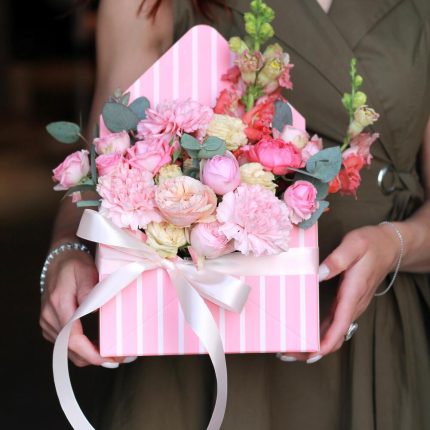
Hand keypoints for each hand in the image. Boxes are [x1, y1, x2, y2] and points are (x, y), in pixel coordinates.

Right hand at [39, 249, 120, 366]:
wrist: (58, 259)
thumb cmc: (74, 264)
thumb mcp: (85, 271)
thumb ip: (90, 290)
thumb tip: (97, 310)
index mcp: (59, 305)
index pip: (72, 339)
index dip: (92, 354)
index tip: (109, 359)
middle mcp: (50, 318)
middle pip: (70, 351)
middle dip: (96, 359)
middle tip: (120, 357)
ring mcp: (48, 324)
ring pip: (68, 351)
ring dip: (90, 356)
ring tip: (114, 354)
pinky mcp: (52, 326)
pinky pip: (66, 345)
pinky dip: (83, 349)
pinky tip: (100, 346)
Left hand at [280, 223, 399, 362]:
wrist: (389, 246)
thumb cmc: (371, 244)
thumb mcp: (354, 245)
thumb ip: (336, 260)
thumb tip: (317, 274)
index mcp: (353, 293)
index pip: (340, 324)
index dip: (326, 342)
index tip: (311, 353)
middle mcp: (353, 304)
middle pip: (335, 335)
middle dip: (313, 349)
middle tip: (288, 353)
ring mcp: (351, 305)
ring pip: (334, 332)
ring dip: (315, 344)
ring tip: (291, 348)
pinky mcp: (348, 302)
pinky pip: (334, 323)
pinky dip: (320, 333)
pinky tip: (307, 335)